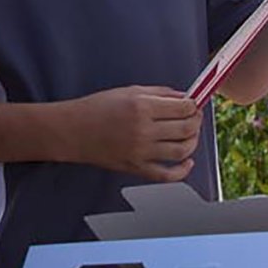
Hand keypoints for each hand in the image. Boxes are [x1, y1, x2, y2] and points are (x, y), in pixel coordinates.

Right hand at [68, 86, 200, 180]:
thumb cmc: (96, 108)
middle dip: (196, 121)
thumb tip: (184, 98)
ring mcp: (140, 152)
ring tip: (190, 136)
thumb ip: (159, 93)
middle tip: (194, 118)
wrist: (71, 131)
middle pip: (186, 128)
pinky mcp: (135, 168)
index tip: (193, 104)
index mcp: (142, 107)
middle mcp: (143, 130)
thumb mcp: (128, 91)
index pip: (183, 108)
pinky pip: (167, 175)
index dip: (194, 105)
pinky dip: (182, 171)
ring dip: (193, 142)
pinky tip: (187, 162)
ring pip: (182, 151)